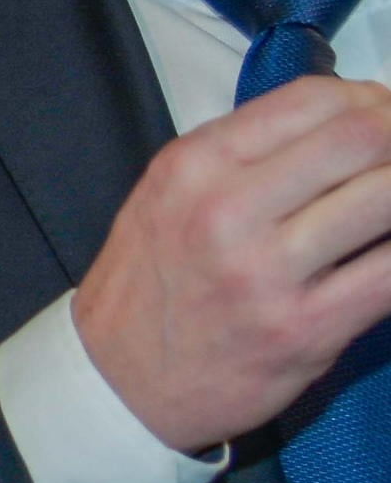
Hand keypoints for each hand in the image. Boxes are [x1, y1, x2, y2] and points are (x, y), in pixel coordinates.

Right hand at [73, 74, 390, 450]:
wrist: (120, 382)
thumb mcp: (171, 194)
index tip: (387, 118)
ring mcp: (267, 272)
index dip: (374, 100)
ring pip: (388, 199)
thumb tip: (353, 121)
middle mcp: (226, 210)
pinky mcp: (306, 328)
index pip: (314, 100)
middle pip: (363, 139)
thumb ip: (248, 154)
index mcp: (194, 166)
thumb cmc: (154, 284)